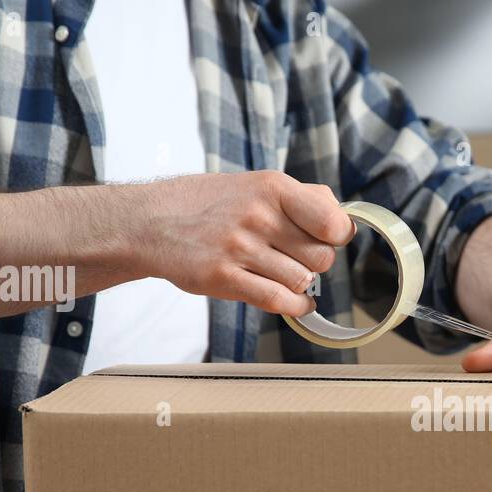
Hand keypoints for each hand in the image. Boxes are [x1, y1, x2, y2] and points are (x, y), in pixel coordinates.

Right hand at [136, 171, 354, 316]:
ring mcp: (240, 248)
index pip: (332, 221)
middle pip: (321, 258)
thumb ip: (300, 198)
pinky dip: (296, 307)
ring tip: (286, 278)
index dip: (338, 236)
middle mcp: (258, 216)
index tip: (328, 240)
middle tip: (297, 260)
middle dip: (316, 264)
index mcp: (272, 188)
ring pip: (301, 281)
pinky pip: (279, 301)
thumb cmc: (208, 204)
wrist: (150, 222)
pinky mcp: (224, 278)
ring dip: (300, 285)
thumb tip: (341, 217)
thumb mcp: (254, 184)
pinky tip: (297, 303)